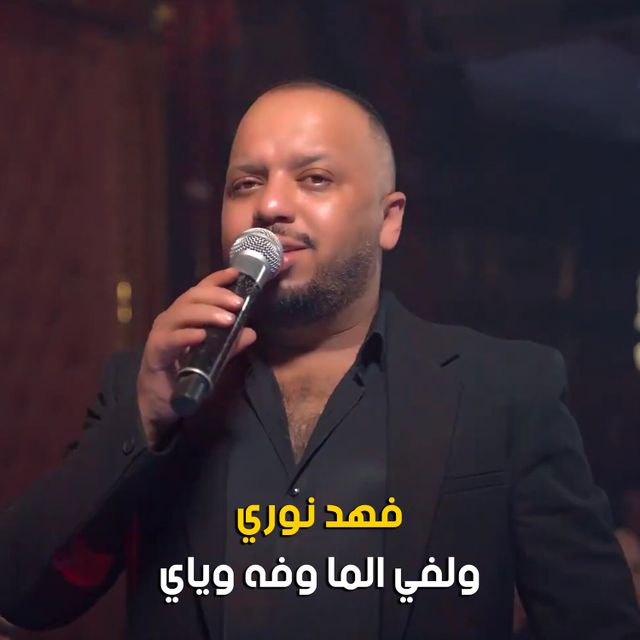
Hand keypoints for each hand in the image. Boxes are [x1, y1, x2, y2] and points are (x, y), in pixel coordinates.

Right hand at [136, 267, 255, 448]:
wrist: (159, 401)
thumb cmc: (183, 373)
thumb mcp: (213, 358)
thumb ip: (230, 345)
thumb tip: (251, 332)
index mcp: (185, 315)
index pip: (201, 290)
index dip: (217, 279)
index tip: (236, 273)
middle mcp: (171, 319)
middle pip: (192, 297)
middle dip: (217, 296)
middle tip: (238, 303)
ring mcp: (161, 333)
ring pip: (182, 314)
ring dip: (206, 314)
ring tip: (228, 319)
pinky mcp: (155, 352)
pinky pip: (171, 340)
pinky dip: (187, 336)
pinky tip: (202, 336)